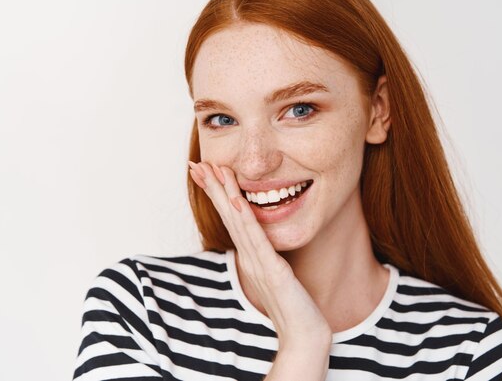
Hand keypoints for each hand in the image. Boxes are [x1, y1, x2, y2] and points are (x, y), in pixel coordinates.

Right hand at [188, 162, 331, 350]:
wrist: (305, 336)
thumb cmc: (292, 308)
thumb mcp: (275, 276)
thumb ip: (264, 260)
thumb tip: (258, 246)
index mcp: (251, 255)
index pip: (231, 218)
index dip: (217, 194)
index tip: (205, 171)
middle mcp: (251, 257)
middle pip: (228, 215)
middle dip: (212, 188)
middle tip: (197, 163)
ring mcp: (259, 263)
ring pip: (238, 222)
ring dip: (224, 195)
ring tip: (213, 170)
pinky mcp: (273, 272)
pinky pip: (257, 241)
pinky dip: (246, 219)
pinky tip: (238, 201)